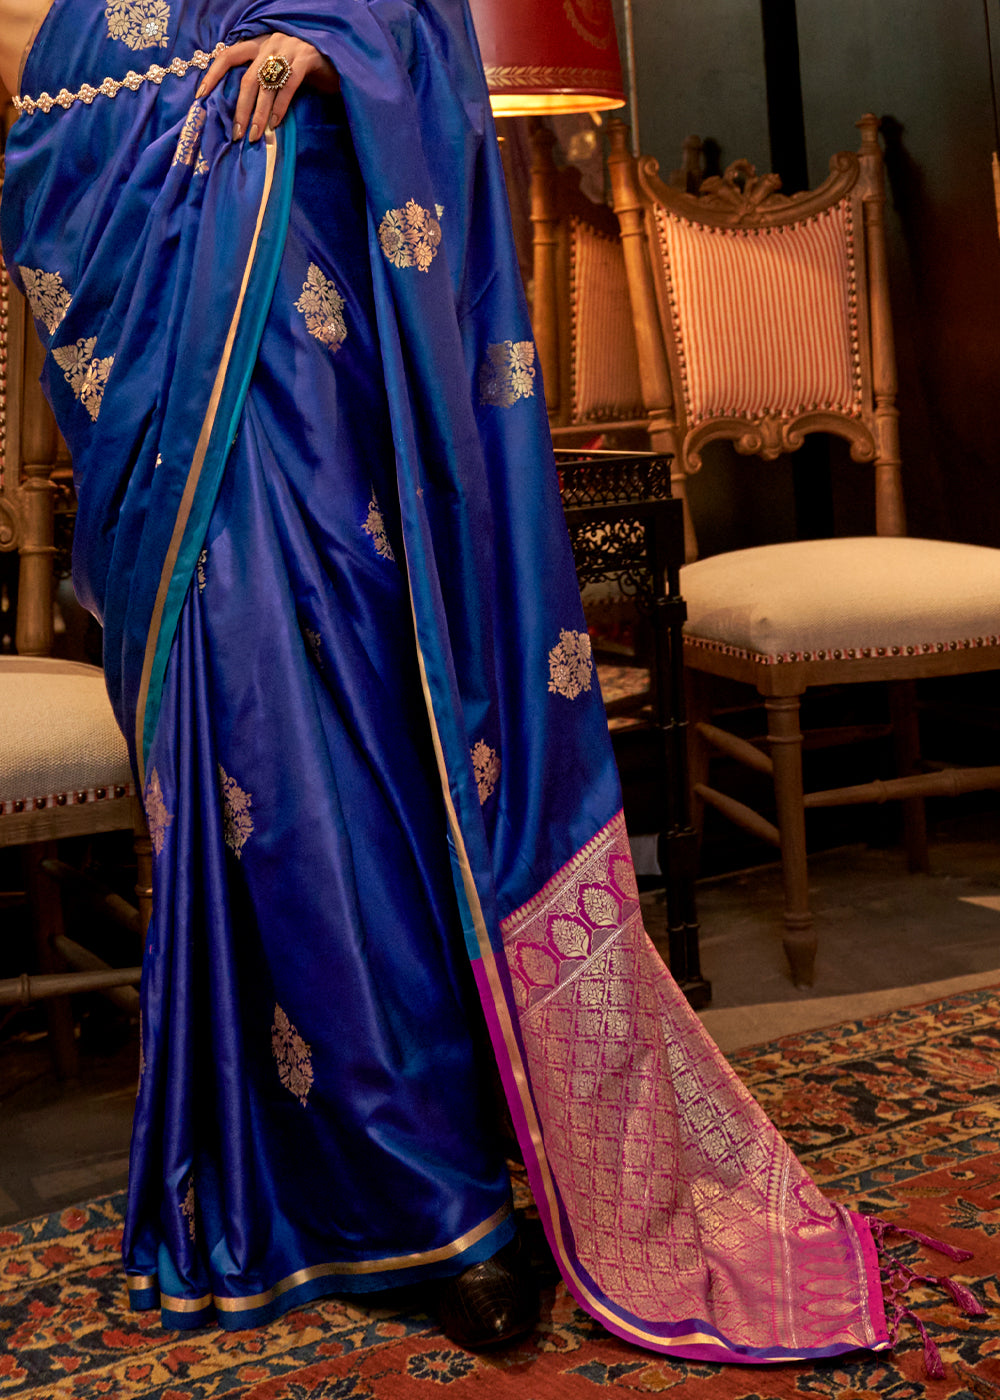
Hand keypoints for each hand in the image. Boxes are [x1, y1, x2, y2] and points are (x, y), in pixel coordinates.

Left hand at [196, 34, 338, 142]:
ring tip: (255, 136)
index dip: (212, 75)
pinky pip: (288, 85)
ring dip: (259, 114)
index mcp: (259, 44)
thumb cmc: (308, 69)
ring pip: (265, 84)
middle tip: (236, 134)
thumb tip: (243, 110)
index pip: (228, 56)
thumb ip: (263, 80)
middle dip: (240, 109)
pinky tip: (276, 123)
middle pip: (246, 78)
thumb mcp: (280, 69)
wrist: (339, 58)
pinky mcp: (306, 58)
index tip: (200, 97)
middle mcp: (270, 43)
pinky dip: (280, 106)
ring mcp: (288, 49)